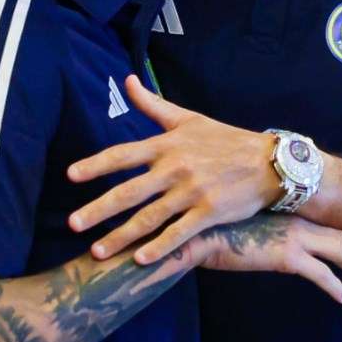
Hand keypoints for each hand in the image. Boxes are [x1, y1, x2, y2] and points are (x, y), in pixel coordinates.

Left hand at [67, 76, 284, 261]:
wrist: (270, 162)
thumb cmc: (227, 140)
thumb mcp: (190, 119)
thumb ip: (153, 105)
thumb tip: (126, 80)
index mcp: (167, 145)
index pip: (123, 155)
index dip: (96, 165)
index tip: (71, 176)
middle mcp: (175, 168)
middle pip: (129, 192)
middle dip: (98, 210)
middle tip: (73, 224)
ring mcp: (192, 192)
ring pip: (149, 218)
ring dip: (121, 236)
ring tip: (97, 252)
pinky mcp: (210, 211)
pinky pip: (179, 233)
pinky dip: (159, 247)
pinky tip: (140, 261)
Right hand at [187, 215, 341, 302]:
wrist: (199, 232)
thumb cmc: (215, 226)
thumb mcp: (245, 223)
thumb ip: (262, 230)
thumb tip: (264, 237)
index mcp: (289, 212)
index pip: (326, 222)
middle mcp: (298, 221)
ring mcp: (295, 237)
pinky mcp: (288, 256)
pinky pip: (320, 274)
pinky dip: (334, 286)